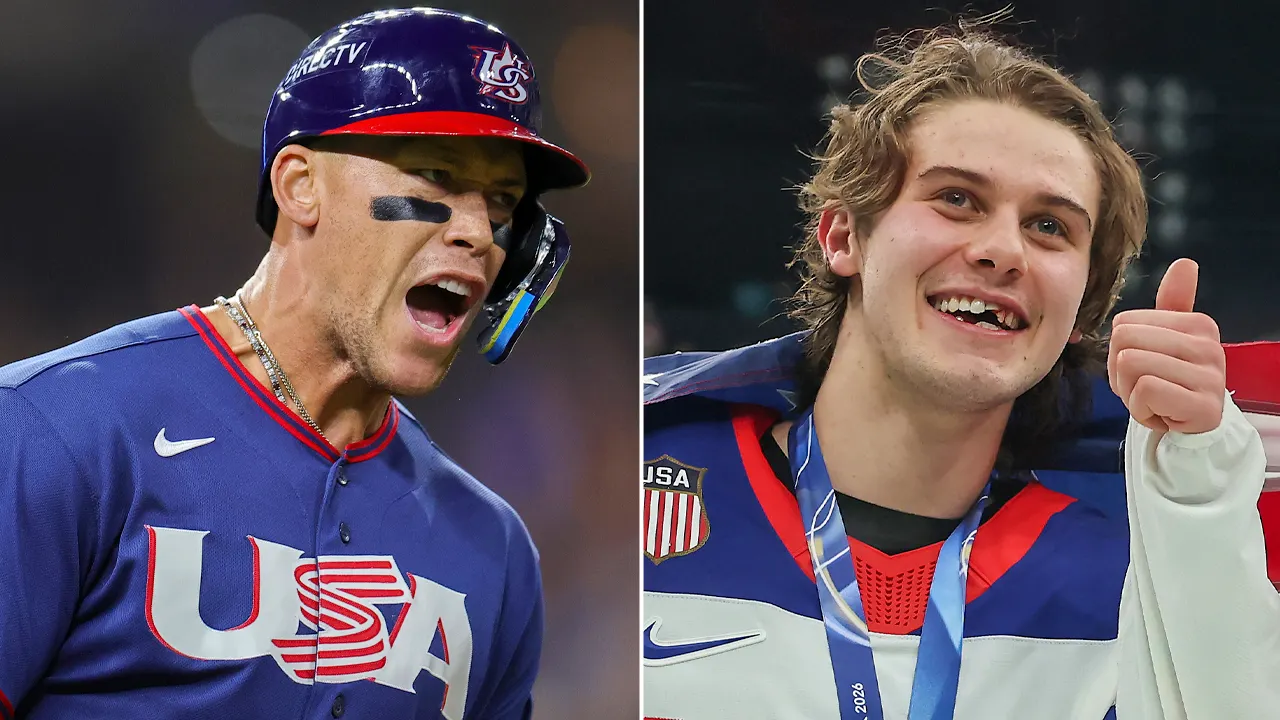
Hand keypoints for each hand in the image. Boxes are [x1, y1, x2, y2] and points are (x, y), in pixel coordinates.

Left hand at [1107, 258, 1225, 433]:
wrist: (1192, 427)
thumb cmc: (1170, 379)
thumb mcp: (1167, 340)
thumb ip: (1172, 302)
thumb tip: (1186, 263)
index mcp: (1198, 324)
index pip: (1123, 324)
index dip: (1119, 351)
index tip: (1143, 367)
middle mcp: (1209, 346)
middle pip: (1123, 343)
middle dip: (1120, 373)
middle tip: (1144, 386)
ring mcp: (1210, 377)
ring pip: (1131, 366)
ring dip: (1130, 393)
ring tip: (1153, 399)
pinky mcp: (1203, 406)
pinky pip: (1145, 391)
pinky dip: (1141, 410)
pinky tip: (1161, 413)